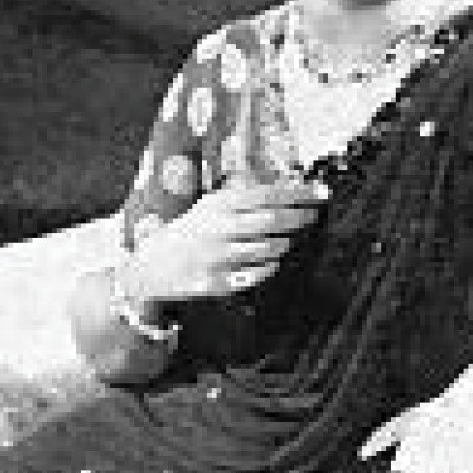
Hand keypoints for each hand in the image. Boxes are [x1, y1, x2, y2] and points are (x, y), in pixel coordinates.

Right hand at [122, 181, 329, 305]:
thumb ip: (243, 198)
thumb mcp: (210, 207)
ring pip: (267, 249)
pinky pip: (255, 275)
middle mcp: (216, 229)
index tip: (321, 192)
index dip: (298, 193)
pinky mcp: (215, 283)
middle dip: (299, 217)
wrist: (151, 267)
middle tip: (313, 216)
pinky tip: (271, 262)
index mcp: (216, 205)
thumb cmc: (190, 232)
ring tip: (286, 239)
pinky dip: (269, 267)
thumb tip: (289, 189)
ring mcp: (216, 257)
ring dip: (284, 243)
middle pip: (271, 220)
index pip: (266, 193)